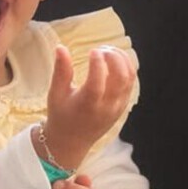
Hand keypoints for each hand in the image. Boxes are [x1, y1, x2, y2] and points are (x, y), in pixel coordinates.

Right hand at [43, 45, 135, 167]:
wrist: (72, 140)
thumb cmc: (61, 115)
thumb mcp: (56, 94)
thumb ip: (61, 71)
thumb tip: (61, 47)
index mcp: (87, 106)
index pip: (97, 84)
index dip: (97, 65)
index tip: (92, 51)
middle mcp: (106, 107)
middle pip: (121, 78)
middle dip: (113, 58)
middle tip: (100, 50)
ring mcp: (118, 107)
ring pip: (129, 78)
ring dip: (122, 59)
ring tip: (107, 51)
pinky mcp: (123, 105)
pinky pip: (131, 82)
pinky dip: (126, 67)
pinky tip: (114, 59)